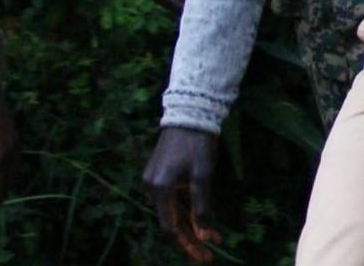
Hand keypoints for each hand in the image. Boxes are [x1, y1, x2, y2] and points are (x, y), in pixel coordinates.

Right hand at [144, 126, 222, 263]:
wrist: (190, 113)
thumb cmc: (198, 143)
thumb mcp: (203, 175)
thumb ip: (203, 207)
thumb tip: (206, 236)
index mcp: (159, 189)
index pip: (171, 227)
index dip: (188, 245)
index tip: (204, 257)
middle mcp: (152, 188)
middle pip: (171, 222)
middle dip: (191, 239)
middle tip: (209, 255)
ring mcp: (154, 181)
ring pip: (173, 212)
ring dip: (191, 226)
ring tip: (211, 240)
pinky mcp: (160, 175)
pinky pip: (173, 200)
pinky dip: (187, 211)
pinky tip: (202, 219)